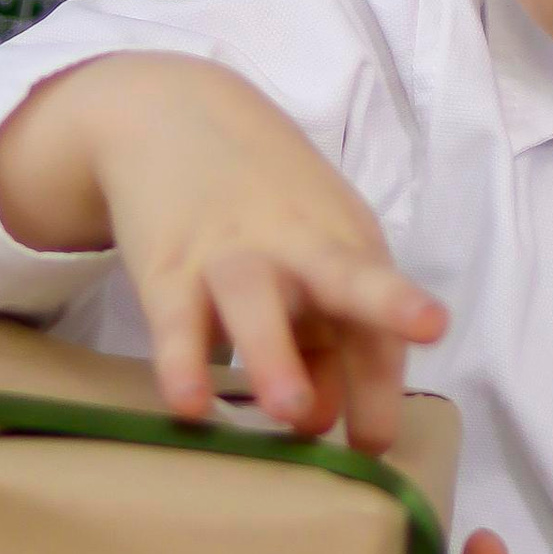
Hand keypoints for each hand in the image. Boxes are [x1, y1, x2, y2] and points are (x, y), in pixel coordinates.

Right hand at [0, 52, 444, 448]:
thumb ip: (326, 336)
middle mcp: (299, 244)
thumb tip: (325, 421)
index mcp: (346, 243)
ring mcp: (232, 252)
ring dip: (276, 357)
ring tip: (289, 411)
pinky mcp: (168, 265)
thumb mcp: (309, 252)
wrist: (169, 111)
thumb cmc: (261, 204)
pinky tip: (188, 403)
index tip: (376, 442)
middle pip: (349, 278)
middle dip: (382, 318)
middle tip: (383, 398)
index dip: (383, 381)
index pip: (380, 316)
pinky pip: (176, 319)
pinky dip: (181, 360)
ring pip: (257, 302)